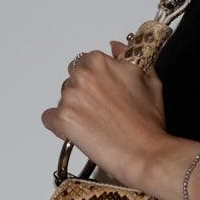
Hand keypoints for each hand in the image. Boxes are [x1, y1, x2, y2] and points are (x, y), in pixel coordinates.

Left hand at [41, 39, 166, 188]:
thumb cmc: (149, 120)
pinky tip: (78, 135)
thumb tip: (114, 46)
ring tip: (94, 127)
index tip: (106, 97)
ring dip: (74, 110)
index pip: (86, 64)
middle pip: (72, 80)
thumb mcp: (149, 79)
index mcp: (99, 61)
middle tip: (101, 114)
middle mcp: (81, 74)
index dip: (96, 82)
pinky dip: (60, 127)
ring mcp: (70, 96)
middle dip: (83, 94)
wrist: (145, 152)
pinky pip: (50, 119)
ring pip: (63, 100)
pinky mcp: (62, 118)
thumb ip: (130, 57)